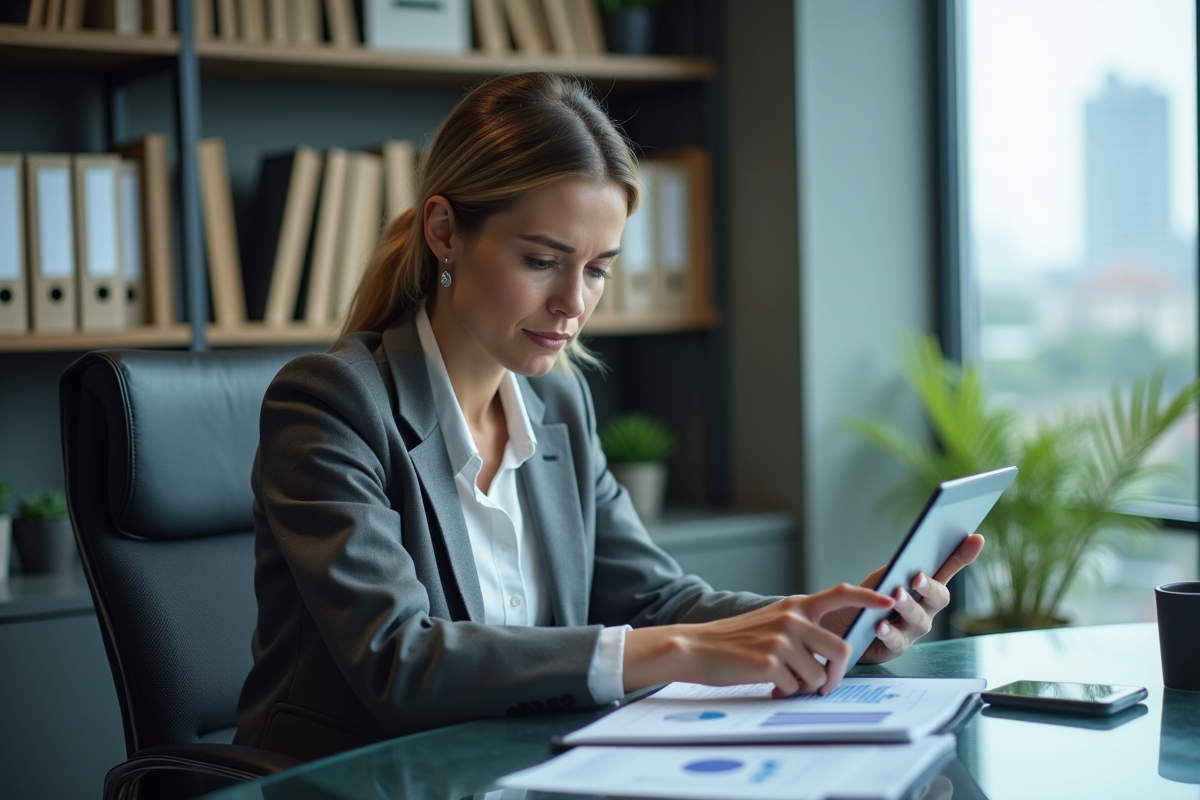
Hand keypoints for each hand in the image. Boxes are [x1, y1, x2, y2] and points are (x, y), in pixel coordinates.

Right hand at [623, 583, 894, 697]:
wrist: (695, 647)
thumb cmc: (734, 640)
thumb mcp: (770, 622)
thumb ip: (800, 629)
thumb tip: (830, 657)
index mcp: (794, 606)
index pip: (840, 594)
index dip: (868, 598)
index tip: (889, 601)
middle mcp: (791, 618)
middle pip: (840, 651)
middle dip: (835, 676)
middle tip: (821, 686)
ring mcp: (781, 639)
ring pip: (818, 675)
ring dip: (804, 686)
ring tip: (781, 681)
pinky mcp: (769, 662)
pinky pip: (795, 687)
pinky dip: (785, 691)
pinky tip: (767, 683)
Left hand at [821, 533, 984, 664]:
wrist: (843, 626)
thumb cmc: (869, 598)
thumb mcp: (882, 578)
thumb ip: (899, 568)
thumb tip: (913, 553)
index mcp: (925, 586)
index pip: (948, 568)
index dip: (963, 555)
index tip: (976, 538)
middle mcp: (925, 608)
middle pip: (939, 597)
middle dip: (931, 586)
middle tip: (918, 577)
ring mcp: (913, 629)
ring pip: (919, 619)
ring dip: (908, 606)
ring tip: (897, 596)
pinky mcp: (896, 647)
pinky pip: (897, 641)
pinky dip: (889, 632)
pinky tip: (880, 625)